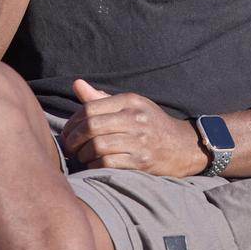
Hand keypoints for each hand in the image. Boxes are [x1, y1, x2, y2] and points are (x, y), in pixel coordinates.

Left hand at [60, 80, 207, 176]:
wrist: (183, 146)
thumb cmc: (150, 124)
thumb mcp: (130, 105)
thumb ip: (101, 98)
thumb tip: (76, 84)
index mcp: (130, 101)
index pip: (90, 108)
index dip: (72, 122)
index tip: (67, 132)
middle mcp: (135, 118)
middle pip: (91, 127)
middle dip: (73, 139)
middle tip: (69, 148)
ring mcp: (139, 140)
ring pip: (97, 146)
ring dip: (83, 154)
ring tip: (80, 157)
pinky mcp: (141, 161)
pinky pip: (107, 163)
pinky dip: (94, 165)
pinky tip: (93, 164)